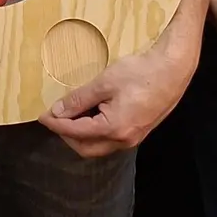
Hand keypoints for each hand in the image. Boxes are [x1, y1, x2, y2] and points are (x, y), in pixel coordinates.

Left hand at [38, 42, 194, 157]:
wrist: (174, 68)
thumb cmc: (142, 72)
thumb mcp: (104, 82)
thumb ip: (79, 99)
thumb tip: (58, 111)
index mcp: (114, 129)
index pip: (75, 132)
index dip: (56, 124)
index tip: (42, 116)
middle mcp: (124, 140)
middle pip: (86, 148)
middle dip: (67, 135)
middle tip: (55, 117)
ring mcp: (134, 137)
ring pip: (99, 145)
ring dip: (81, 134)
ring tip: (71, 114)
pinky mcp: (139, 130)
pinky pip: (111, 138)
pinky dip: (96, 130)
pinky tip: (91, 113)